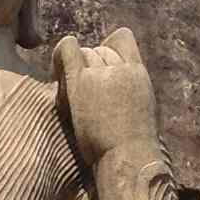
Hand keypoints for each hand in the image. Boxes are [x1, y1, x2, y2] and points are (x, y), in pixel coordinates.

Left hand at [53, 27, 158, 165]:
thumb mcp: (141, 113)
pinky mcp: (81, 83)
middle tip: (84, 91)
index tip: (100, 66)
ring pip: (84, 53)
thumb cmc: (133, 150)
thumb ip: (128, 94)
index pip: (123, 40)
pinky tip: (58, 65)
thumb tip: (112, 96)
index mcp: (139, 74)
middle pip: (99, 49)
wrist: (129, 159)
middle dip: (90, 65)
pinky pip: (68, 51)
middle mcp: (122, 69)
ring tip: (72, 92)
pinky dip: (61, 53)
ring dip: (76, 68)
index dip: (108, 47)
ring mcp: (101, 74)